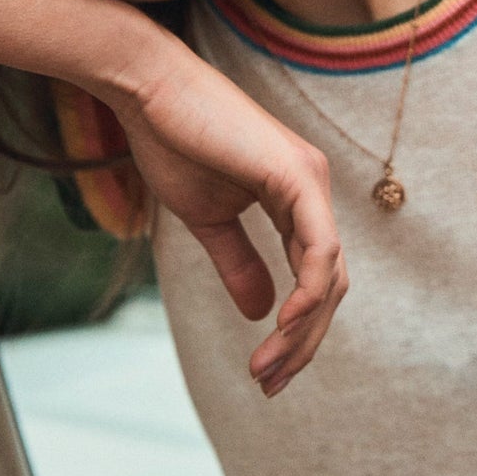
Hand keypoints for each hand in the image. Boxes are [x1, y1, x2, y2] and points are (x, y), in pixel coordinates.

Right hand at [108, 43, 346, 394]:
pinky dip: (308, 293)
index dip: (297, 331)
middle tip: (269, 385)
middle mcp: (313, 190)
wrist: (147, 90)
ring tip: (267, 369)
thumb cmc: (172, 141)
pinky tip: (284, 326)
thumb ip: (238, 263)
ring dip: (301, 331)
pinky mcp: (296, 175)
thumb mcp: (207, 219)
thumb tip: (262, 313)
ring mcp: (310, 181)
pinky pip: (318, 249)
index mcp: (295, 200)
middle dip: (303, 343)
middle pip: (328, 285)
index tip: (266, 373)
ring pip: (327, 275)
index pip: (313, 277)